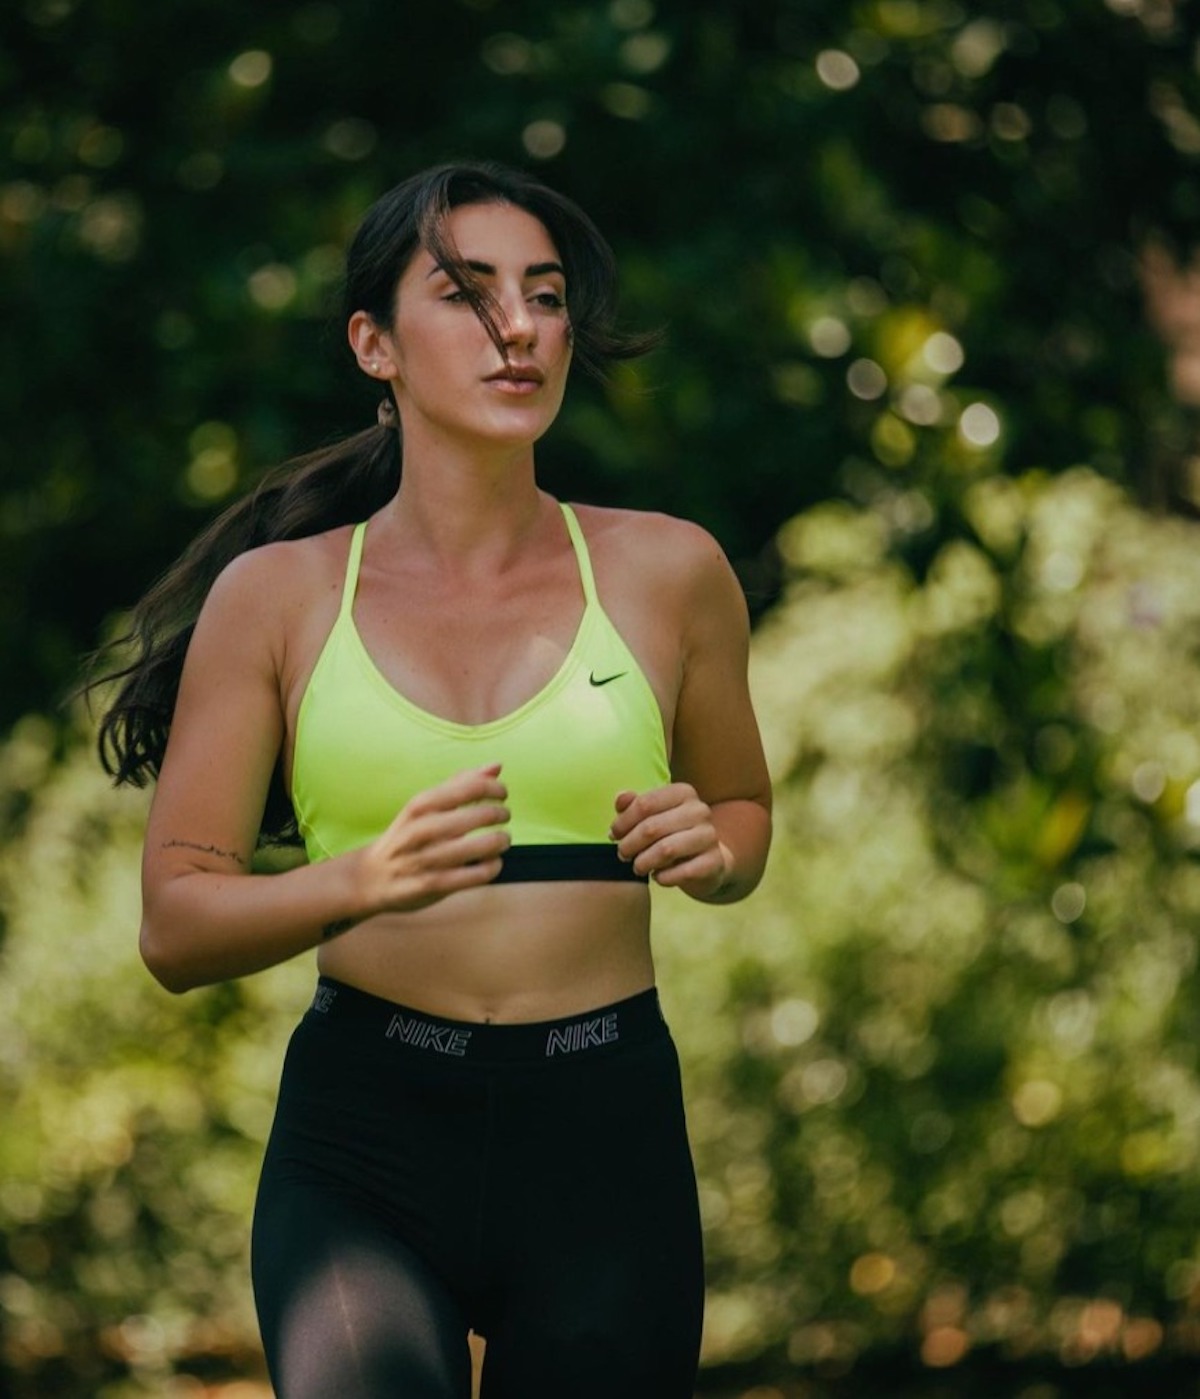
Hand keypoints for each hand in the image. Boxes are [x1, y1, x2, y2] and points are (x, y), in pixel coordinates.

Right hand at [353, 764, 510, 915]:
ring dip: (500, 841)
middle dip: (500, 814)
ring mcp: (426, 858)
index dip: (495, 788)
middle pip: (480, 815)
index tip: (501, 795)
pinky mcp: (432, 885)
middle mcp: (422, 829)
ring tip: (501, 840)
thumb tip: (496, 766)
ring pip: (482, 846)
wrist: (370, 877)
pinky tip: (492, 863)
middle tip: (503, 816)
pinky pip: (476, 875)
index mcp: (420, 805)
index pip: (471, 787)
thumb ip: (460, 785)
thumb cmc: (406, 835)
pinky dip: (492, 867)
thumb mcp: (424, 806)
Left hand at [608, 783, 729, 896]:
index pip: (644, 804)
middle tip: (622, 855)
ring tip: (637, 867)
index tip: (614, 835)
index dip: (623, 822)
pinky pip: (682, 872)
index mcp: (683, 792)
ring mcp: (709, 836)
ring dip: (644, 862)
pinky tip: (658, 876)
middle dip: (630, 844)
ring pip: (666, 850)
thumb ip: (634, 805)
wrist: (706, 859)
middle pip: (652, 827)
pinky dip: (664, 877)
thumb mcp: (652, 816)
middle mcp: (700, 810)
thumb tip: (621, 799)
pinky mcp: (714, 862)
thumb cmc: (671, 833)